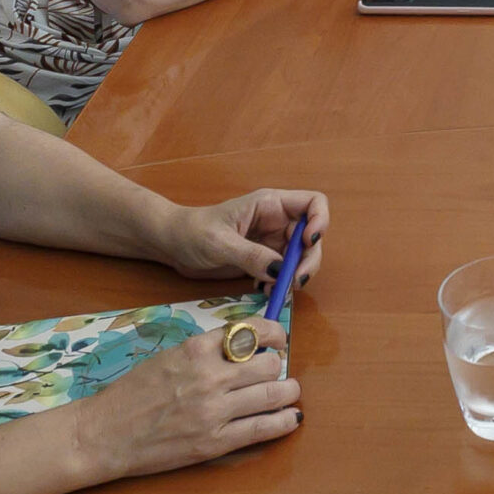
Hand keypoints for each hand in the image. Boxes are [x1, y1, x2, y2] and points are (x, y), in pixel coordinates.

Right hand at [65, 314, 300, 482]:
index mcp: (196, 349)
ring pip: (273, 394)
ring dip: (287, 391)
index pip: (252, 331)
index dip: (273, 333)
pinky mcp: (214, 443)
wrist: (104, 433)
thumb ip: (205, 350)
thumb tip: (244, 346)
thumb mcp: (169, 356)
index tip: (277, 339)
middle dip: (277, 365)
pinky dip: (283, 422)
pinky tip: (292, 417)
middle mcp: (209, 376)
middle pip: (268, 363)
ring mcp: (213, 411)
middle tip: (275, 370)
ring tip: (288, 391)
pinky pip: (261, 429)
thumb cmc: (132, 393)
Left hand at [153, 187, 330, 288]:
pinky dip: (280, 284)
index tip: (308, 243)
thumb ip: (251, 255)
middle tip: (295, 282)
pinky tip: (263, 290)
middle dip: (309, 259)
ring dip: (295, 276)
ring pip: (301, 258)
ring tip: (274, 290)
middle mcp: (277, 221)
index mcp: (270, 205)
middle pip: (312, 237)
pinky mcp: (263, 260)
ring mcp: (271, 242)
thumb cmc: (192, 232)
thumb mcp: (220, 242)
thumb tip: (281, 270)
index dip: (320, 221)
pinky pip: (284, 273)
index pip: (313, 203)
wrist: (173, 245)